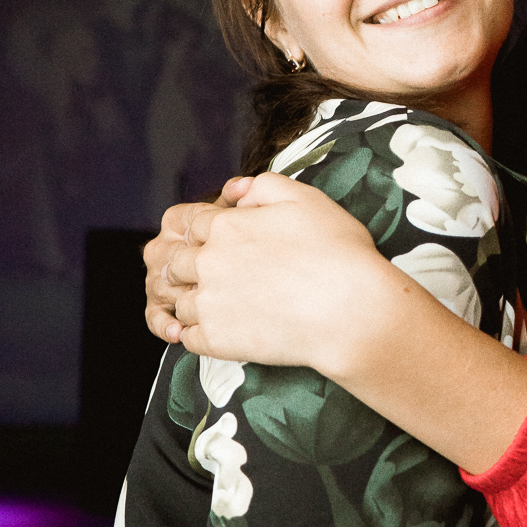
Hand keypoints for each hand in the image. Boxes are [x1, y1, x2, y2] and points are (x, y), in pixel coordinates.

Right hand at [143, 197, 229, 343]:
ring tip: (204, 312)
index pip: (185, 220)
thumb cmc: (239, 239)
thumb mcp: (240, 215)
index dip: (208, 231)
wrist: (238, 270)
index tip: (231, 242)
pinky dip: (165, 325)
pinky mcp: (157, 304)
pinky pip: (155, 315)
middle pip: (169, 257)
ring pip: (162, 287)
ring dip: (182, 300)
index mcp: (177, 221)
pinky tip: (179, 332)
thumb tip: (244, 185)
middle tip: (220, 284)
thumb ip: (240, 198)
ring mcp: (157, 277)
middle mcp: (162, 247)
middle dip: (192, 271)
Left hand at [169, 170, 385, 368]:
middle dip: (190, 266)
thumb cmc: (337, 252)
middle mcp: (209, 262)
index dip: (202, 231)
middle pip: (175, 262)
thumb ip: (264, 186)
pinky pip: (188, 337)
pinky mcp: (216, 340)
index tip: (217, 242)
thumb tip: (237, 191)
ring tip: (225, 305)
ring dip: (195, 301)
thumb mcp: (305, 199)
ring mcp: (209, 304)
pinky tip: (224, 330)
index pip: (189, 223)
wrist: (350, 312)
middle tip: (218, 275)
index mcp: (226, 225)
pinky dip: (198, 334)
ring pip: (179, 301)